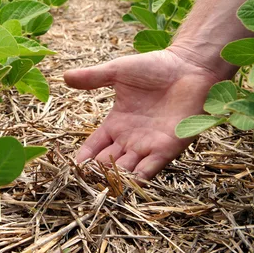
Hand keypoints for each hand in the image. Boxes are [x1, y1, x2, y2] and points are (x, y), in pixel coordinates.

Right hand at [64, 48, 220, 179]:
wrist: (189, 67)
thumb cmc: (154, 66)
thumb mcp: (117, 71)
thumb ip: (92, 78)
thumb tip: (64, 76)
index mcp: (116, 122)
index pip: (94, 146)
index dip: (84, 157)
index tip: (73, 166)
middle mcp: (130, 138)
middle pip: (109, 162)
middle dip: (98, 172)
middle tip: (86, 181)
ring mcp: (149, 144)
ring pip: (127, 169)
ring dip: (116, 178)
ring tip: (103, 186)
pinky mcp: (168, 147)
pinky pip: (151, 168)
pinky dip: (140, 178)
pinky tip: (128, 184)